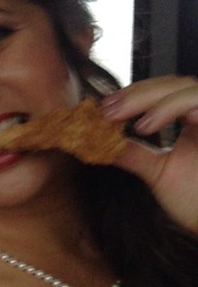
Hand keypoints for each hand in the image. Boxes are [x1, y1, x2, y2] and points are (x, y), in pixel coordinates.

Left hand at [103, 75, 197, 232]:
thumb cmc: (197, 202)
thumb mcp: (159, 173)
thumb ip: (133, 154)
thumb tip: (99, 142)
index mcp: (193, 120)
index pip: (163, 91)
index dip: (133, 94)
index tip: (104, 107)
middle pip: (174, 84)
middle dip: (138, 94)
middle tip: (110, 111)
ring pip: (189, 89)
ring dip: (157, 102)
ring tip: (134, 123)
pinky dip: (180, 107)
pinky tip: (154, 124)